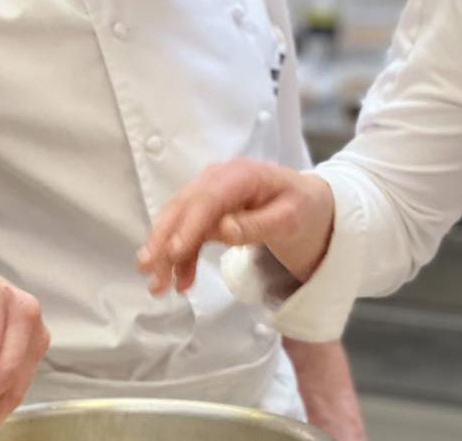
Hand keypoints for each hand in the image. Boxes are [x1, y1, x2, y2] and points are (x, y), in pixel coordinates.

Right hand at [138, 158, 334, 294]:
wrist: (311, 205)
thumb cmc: (304, 208)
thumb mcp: (290, 218)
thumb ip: (258, 224)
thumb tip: (224, 229)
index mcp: (244, 175)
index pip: (209, 198)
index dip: (190, 224)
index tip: (175, 251)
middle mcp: (221, 178)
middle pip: (185, 206)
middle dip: (164, 239)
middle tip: (149, 270)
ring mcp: (212, 193)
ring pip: (178, 220)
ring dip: (165, 252)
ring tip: (157, 285)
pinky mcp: (208, 210)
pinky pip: (187, 232)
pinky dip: (180, 257)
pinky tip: (180, 282)